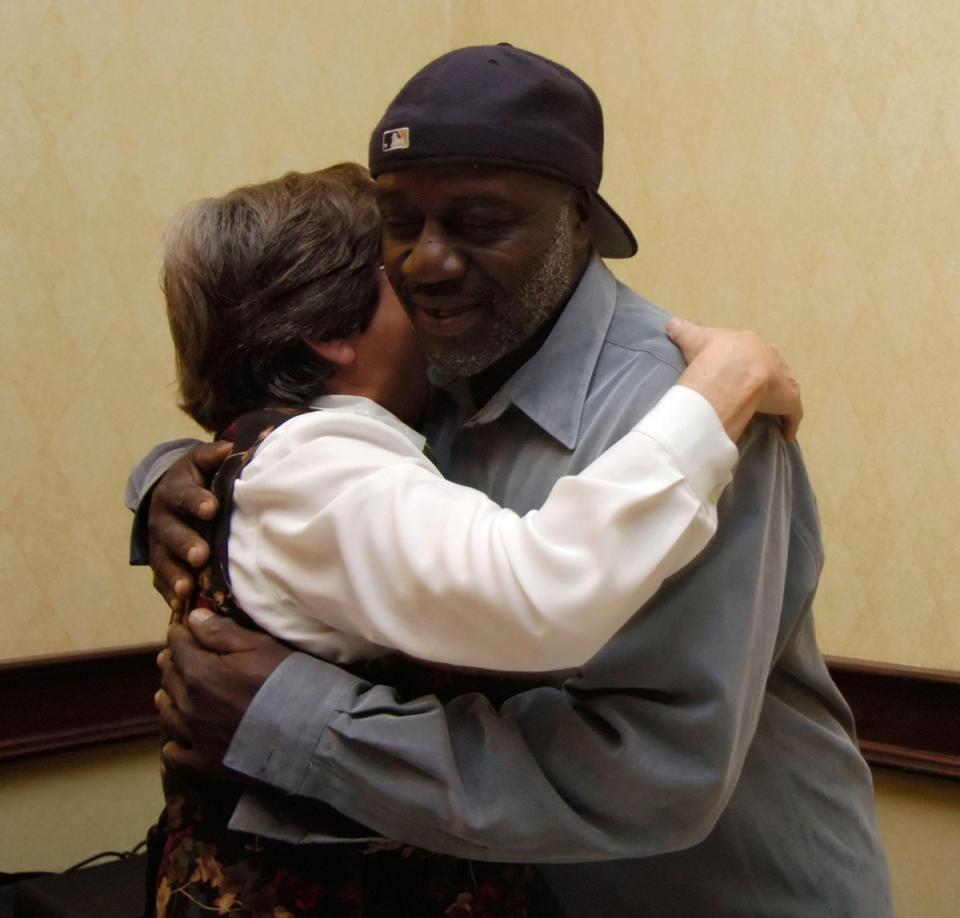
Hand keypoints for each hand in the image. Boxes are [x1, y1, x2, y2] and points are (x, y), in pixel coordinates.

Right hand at [148, 441, 230, 611]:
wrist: (170, 494)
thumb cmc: (197, 478)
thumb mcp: (201, 462)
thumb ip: (213, 456)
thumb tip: (229, 448)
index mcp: (175, 491)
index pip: (185, 495)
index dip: (197, 501)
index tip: (211, 508)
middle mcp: (163, 519)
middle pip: (172, 533)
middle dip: (186, 544)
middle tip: (200, 555)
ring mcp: (159, 545)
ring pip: (164, 561)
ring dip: (175, 575)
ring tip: (188, 588)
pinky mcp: (160, 565)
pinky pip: (161, 582)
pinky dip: (169, 595)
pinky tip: (180, 607)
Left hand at [157, 609, 292, 775]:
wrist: (310, 733)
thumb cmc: (289, 682)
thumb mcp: (260, 646)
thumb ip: (221, 632)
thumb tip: (192, 617)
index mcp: (199, 674)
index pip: (177, 645)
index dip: (181, 633)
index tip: (186, 627)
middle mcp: (189, 706)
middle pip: (169, 677)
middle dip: (174, 661)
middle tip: (182, 654)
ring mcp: (195, 737)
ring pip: (166, 713)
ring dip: (169, 696)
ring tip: (175, 690)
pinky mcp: (205, 763)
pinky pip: (174, 754)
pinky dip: (173, 741)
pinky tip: (182, 734)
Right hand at [667, 317, 802, 441]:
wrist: (732, 370)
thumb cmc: (711, 353)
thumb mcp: (692, 338)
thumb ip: (683, 330)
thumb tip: (670, 323)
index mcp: (749, 343)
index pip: (751, 352)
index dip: (746, 362)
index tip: (739, 373)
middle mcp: (771, 357)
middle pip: (771, 368)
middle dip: (765, 378)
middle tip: (752, 393)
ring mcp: (783, 379)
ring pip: (784, 389)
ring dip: (777, 400)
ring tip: (766, 412)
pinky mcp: (789, 400)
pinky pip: (792, 414)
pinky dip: (789, 424)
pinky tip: (783, 435)